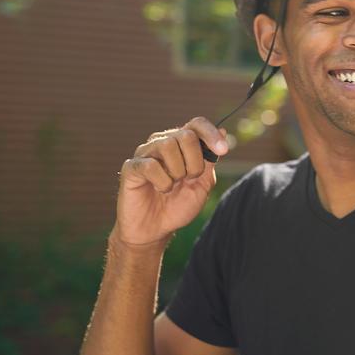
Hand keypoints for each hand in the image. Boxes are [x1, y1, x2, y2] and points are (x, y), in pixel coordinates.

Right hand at [114, 117, 227, 249]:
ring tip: (173, 185)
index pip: (197, 124)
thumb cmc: (178, 206)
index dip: (211, 133)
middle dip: (195, 161)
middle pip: (186, 135)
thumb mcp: (202, 184)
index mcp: (181, 144)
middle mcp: (162, 143)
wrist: (155, 230)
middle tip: (189, 179)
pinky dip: (162, 182)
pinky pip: (150, 165)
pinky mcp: (131, 167)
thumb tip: (222, 131)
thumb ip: (210, 160)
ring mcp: (145, 153)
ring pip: (167, 145)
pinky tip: (160, 189)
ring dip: (177, 171)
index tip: (223, 150)